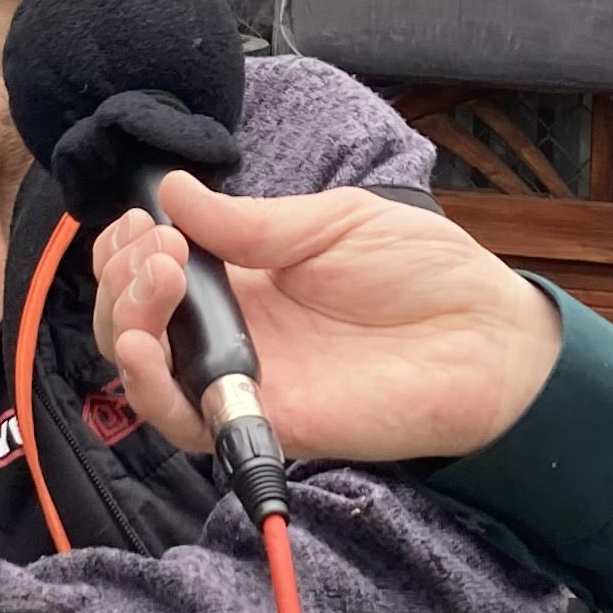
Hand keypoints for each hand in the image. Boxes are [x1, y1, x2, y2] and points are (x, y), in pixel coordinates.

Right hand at [91, 173, 565, 466]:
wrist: (490, 337)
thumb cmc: (426, 274)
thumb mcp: (332, 222)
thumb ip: (250, 221)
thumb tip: (173, 190)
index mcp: (248, 279)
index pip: (157, 272)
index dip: (131, 248)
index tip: (143, 219)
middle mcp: (237, 332)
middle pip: (137, 320)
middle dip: (122, 277)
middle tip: (155, 244)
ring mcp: (248, 378)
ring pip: (146, 371)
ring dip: (126, 320)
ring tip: (155, 274)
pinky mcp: (267, 420)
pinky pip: (188, 421)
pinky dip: (150, 388)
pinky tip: (145, 346)